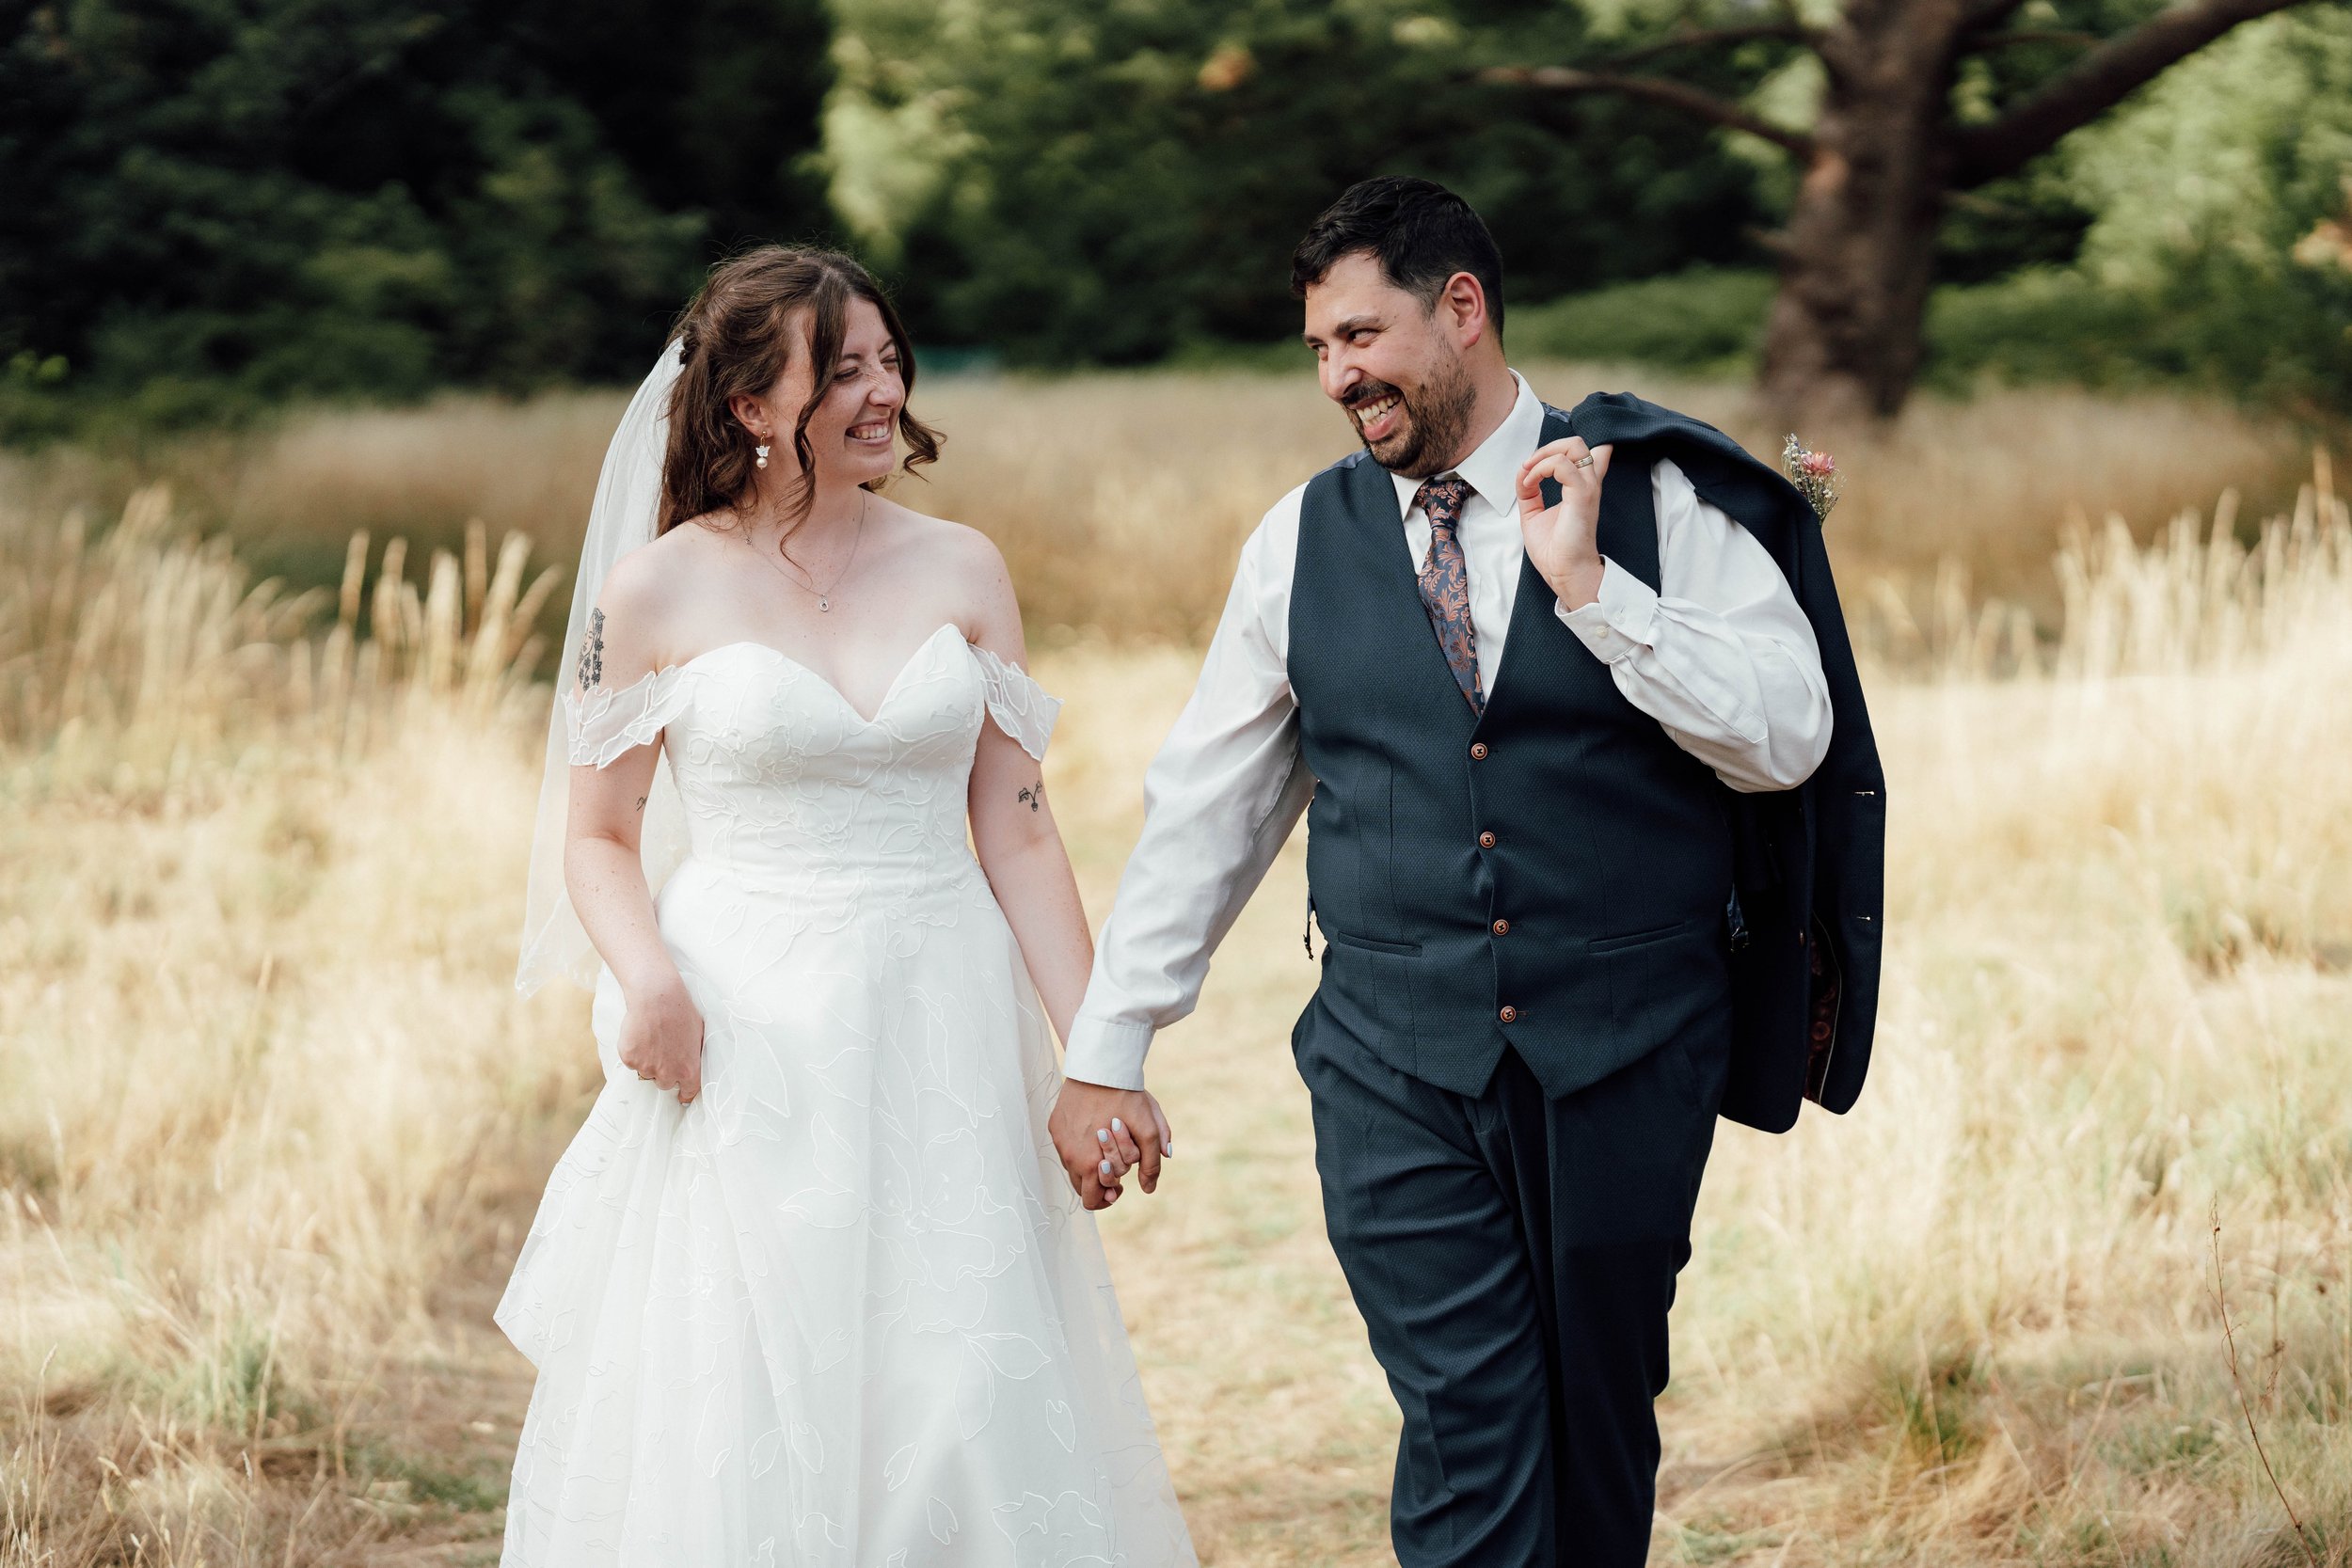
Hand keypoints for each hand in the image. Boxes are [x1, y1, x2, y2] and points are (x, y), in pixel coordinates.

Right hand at [619, 972, 705, 1104]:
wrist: (656, 997)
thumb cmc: (681, 1011)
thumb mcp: (699, 1035)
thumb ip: (695, 1055)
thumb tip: (695, 1064)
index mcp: (689, 1069)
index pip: (689, 1092)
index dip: (685, 1093)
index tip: (682, 1095)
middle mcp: (667, 1073)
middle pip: (664, 1084)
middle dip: (664, 1072)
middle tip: (663, 1053)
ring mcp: (646, 1067)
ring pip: (646, 1072)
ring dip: (648, 1061)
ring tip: (652, 1038)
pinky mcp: (629, 1059)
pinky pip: (631, 1062)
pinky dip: (634, 1052)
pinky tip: (640, 1035)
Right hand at [1048, 1078, 1173, 1209]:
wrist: (1100, 1065)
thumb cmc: (1126, 1097)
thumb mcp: (1148, 1129)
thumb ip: (1151, 1162)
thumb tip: (1149, 1188)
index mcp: (1088, 1163)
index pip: (1091, 1201)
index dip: (1108, 1197)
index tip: (1120, 1185)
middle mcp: (1068, 1155)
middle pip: (1081, 1187)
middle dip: (1100, 1182)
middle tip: (1115, 1167)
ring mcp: (1059, 1140)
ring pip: (1072, 1167)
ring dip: (1089, 1164)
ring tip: (1105, 1146)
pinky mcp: (1055, 1125)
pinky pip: (1065, 1147)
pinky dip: (1080, 1146)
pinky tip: (1094, 1129)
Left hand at [1517, 436, 1611, 609]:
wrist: (1564, 573)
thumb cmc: (1555, 550)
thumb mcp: (1534, 513)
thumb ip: (1529, 491)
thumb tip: (1522, 472)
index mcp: (1580, 487)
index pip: (1587, 453)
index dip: (1560, 451)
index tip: (1536, 468)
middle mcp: (1588, 483)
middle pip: (1576, 443)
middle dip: (1547, 448)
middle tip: (1529, 467)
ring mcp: (1587, 487)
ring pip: (1573, 446)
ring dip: (1542, 456)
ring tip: (1528, 475)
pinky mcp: (1582, 495)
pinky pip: (1562, 465)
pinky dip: (1540, 469)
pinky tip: (1530, 483)